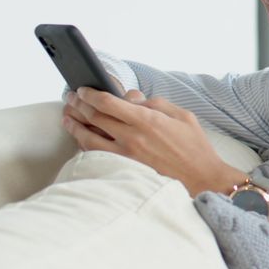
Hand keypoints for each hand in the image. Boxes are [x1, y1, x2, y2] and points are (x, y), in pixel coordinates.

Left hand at [63, 87, 242, 196]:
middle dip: (78, 104)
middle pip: (94, 116)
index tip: (83, 90)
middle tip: (71, 98)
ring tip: (67, 116)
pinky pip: (95, 155)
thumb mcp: (183, 116)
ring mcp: (126, 154)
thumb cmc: (194, 147)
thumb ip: (156, 103)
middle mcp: (132, 136)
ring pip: (88, 137)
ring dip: (74, 124)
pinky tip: (79, 137)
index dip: (90, 94)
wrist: (201, 178)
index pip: (108, 102)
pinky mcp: (124, 168)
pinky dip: (83, 144)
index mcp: (147, 119)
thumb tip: (133, 99)